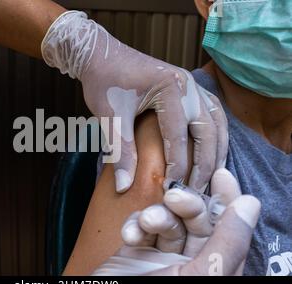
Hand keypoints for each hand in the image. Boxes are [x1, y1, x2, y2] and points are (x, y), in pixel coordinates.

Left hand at [42, 11, 227, 192]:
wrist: (101, 55)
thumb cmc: (104, 82)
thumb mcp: (110, 116)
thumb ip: (120, 151)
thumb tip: (124, 187)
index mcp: (170, 88)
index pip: (179, 137)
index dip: (177, 167)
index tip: (172, 191)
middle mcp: (189, 85)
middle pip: (208, 132)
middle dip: (204, 165)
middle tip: (196, 192)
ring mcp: (193, 85)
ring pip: (217, 124)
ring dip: (215, 152)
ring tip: (208, 179)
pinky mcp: (191, 88)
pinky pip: (213, 115)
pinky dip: (215, 137)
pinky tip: (211, 154)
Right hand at [92, 168, 260, 275]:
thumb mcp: (203, 274)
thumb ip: (228, 241)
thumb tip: (250, 204)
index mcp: (216, 269)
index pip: (229, 230)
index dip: (228, 201)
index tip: (222, 175)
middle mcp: (191, 263)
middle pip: (196, 221)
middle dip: (186, 204)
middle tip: (173, 196)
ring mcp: (162, 258)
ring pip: (167, 221)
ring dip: (156, 215)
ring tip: (147, 221)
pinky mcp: (135, 253)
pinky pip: (139, 228)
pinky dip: (133, 225)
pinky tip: (129, 234)